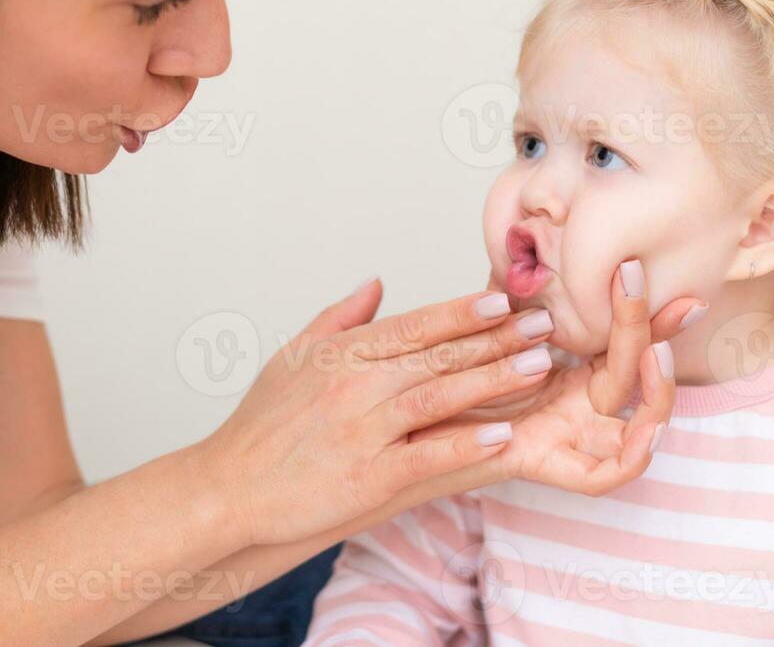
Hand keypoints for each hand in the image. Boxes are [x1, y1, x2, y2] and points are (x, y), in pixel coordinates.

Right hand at [197, 280, 556, 545]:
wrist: (227, 489)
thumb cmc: (260, 427)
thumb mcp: (293, 358)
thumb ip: (339, 319)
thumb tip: (376, 283)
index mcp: (341, 354)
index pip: (413, 325)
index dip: (462, 312)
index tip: (504, 302)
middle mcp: (353, 385)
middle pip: (437, 356)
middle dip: (496, 340)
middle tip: (545, 327)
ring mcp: (360, 430)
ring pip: (439, 398)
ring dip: (493, 381)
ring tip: (538, 368)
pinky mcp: (366, 477)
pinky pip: (425, 455)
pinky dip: (465, 445)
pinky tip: (502, 435)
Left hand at [414, 260, 701, 495]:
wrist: (396, 430)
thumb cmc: (435, 375)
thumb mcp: (479, 327)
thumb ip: (510, 297)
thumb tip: (525, 243)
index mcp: (568, 372)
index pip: (619, 338)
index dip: (643, 309)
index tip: (651, 269)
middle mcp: (576, 406)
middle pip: (636, 375)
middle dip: (659, 335)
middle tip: (673, 299)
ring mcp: (566, 438)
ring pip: (637, 427)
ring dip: (658, 393)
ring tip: (656, 353)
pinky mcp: (544, 465)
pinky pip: (601, 475)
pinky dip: (632, 456)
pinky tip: (647, 429)